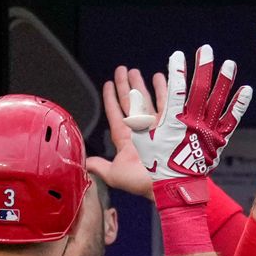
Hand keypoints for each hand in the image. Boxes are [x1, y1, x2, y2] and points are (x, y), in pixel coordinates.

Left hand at [85, 66, 168, 199]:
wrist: (169, 186)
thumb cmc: (143, 182)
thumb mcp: (116, 175)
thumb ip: (100, 166)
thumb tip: (84, 162)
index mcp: (126, 139)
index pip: (115, 114)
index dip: (110, 100)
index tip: (107, 85)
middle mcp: (139, 130)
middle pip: (129, 102)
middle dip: (124, 86)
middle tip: (121, 70)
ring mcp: (155, 125)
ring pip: (145, 99)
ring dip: (140, 84)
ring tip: (135, 71)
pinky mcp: (171, 123)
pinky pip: (166, 101)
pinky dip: (162, 88)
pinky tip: (158, 76)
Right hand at [126, 45, 251, 182]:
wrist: (178, 187)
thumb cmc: (157, 166)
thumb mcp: (141, 142)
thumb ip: (138, 117)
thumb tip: (131, 98)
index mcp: (172, 122)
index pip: (175, 90)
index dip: (176, 72)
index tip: (177, 56)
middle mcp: (192, 122)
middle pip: (199, 89)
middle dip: (202, 67)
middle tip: (205, 49)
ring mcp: (208, 130)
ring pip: (217, 101)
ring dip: (224, 80)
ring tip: (230, 63)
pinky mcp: (219, 138)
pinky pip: (232, 119)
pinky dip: (239, 104)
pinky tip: (247, 89)